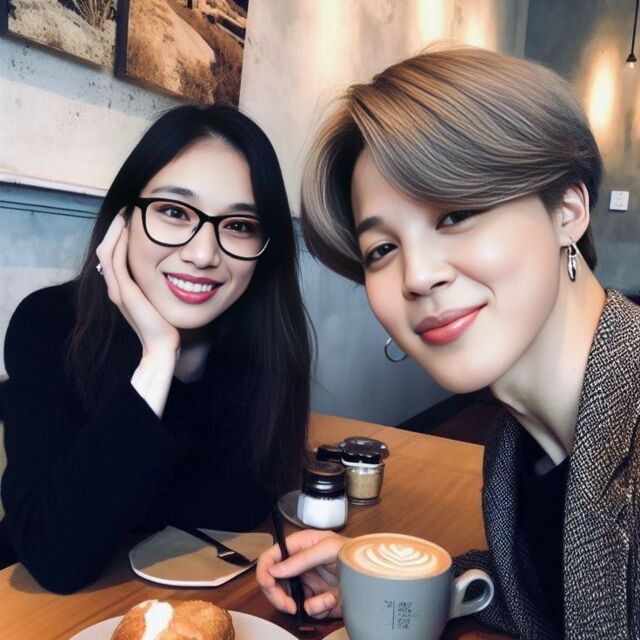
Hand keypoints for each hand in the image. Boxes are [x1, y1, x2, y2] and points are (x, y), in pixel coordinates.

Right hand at [96, 213, 178, 358]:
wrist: (162, 346)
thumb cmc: (166, 325)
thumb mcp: (160, 299)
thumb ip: (158, 286)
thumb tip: (172, 270)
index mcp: (123, 289)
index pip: (114, 256)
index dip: (119, 237)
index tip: (130, 221)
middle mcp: (116, 288)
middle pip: (106, 251)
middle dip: (114, 230)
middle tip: (125, 211)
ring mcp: (117, 290)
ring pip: (107, 253)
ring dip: (114, 232)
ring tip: (123, 215)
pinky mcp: (123, 292)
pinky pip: (115, 262)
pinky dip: (117, 243)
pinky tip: (124, 230)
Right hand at [257, 529, 349, 618]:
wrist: (375, 575)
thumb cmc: (354, 551)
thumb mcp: (328, 548)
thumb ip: (301, 559)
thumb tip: (275, 569)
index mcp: (300, 545)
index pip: (272, 555)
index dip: (264, 570)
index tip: (268, 584)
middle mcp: (300, 564)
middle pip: (273, 581)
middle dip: (278, 595)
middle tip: (288, 605)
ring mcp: (308, 582)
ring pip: (287, 599)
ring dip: (302, 604)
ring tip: (323, 600)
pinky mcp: (316, 599)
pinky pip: (308, 609)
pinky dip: (319, 608)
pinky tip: (332, 599)